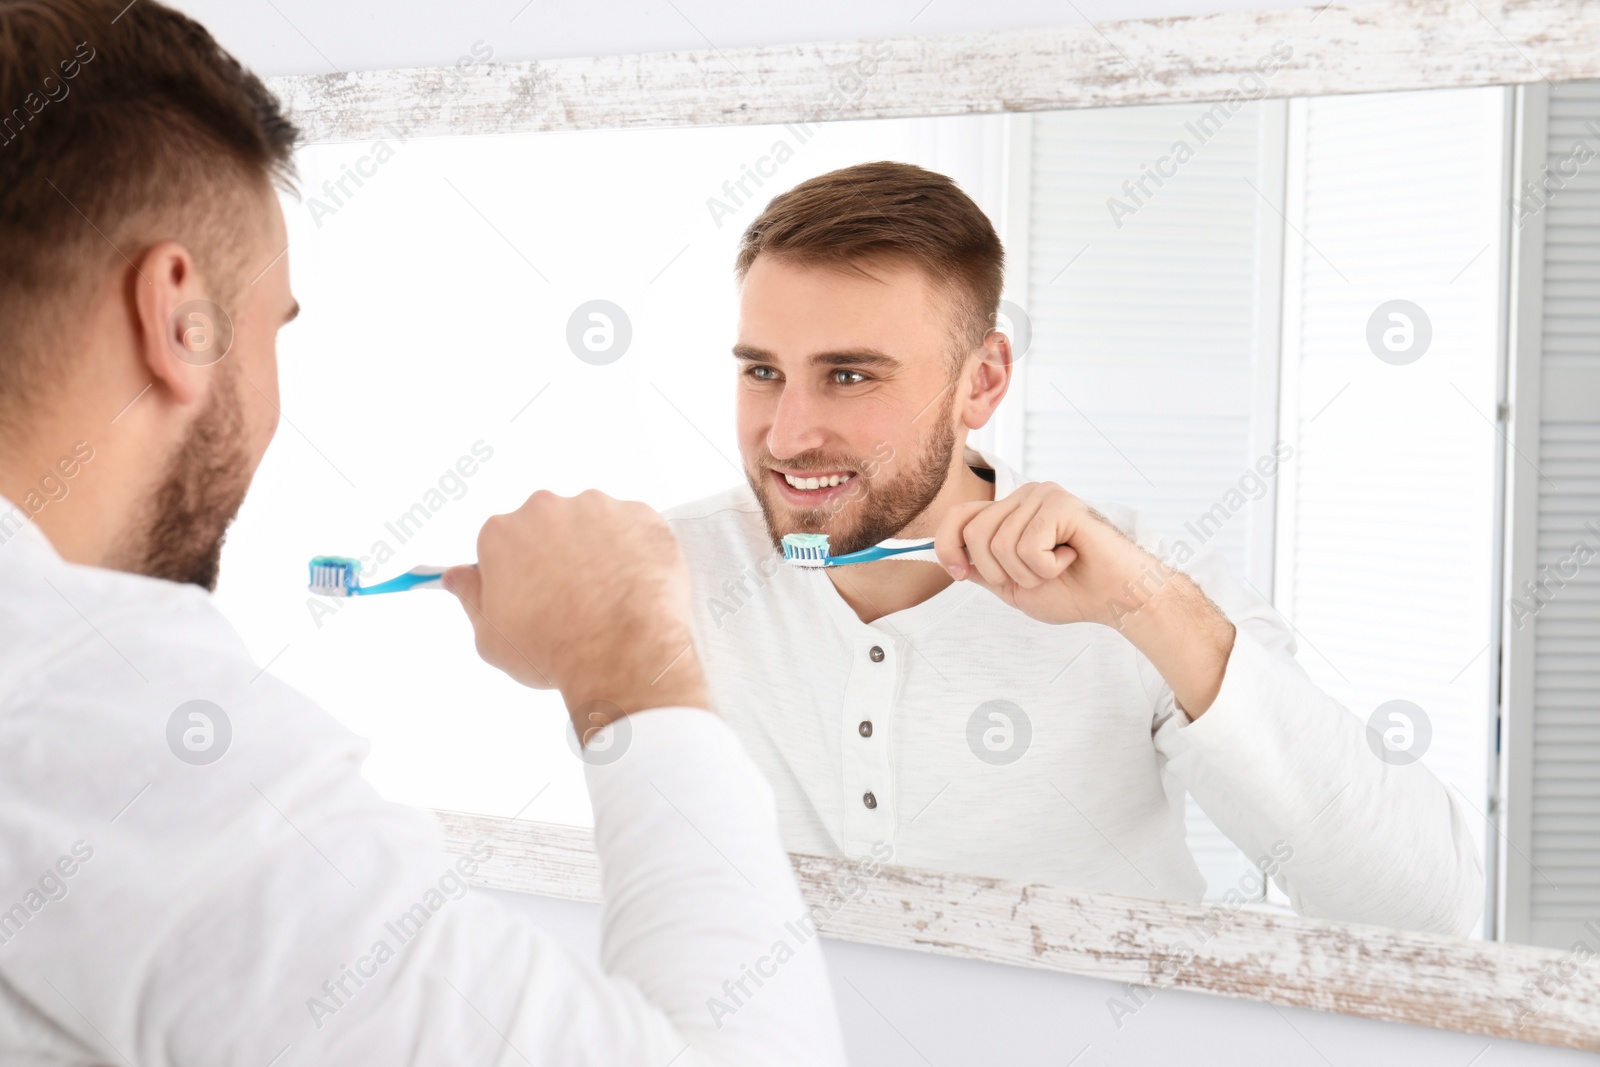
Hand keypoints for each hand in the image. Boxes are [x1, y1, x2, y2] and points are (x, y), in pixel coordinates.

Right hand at [443, 490, 709, 730]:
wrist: (624, 655)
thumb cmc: (555, 650)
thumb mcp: (492, 638)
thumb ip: (471, 598)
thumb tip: (457, 577)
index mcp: (502, 534)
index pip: (502, 542)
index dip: (517, 571)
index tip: (532, 591)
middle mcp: (546, 509)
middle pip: (547, 525)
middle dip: (558, 553)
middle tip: (573, 596)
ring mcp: (597, 508)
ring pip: (593, 523)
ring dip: (597, 547)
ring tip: (607, 593)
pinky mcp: (640, 514)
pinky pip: (634, 527)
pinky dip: (635, 549)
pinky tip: (634, 583)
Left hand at [934, 481, 1234, 715]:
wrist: (1119, 598)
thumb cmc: (1073, 591)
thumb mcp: (1012, 585)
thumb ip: (980, 568)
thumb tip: (940, 556)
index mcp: (1010, 511)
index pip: (957, 516)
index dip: (947, 547)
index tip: (960, 573)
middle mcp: (1023, 496)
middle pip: (973, 534)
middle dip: (997, 572)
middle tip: (1034, 576)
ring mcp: (1042, 496)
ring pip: (999, 544)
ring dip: (1027, 573)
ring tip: (1057, 567)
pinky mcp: (1060, 504)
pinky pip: (1027, 546)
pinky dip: (1046, 567)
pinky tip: (1070, 559)